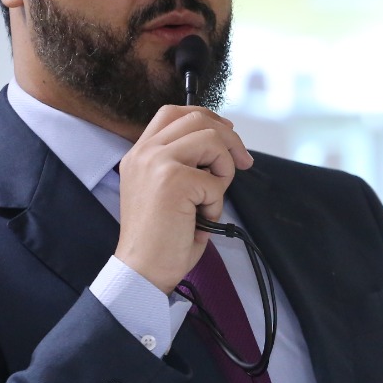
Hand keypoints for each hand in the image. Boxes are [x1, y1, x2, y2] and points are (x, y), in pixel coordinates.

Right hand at [115, 104, 252, 291]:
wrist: (143, 270)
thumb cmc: (160, 239)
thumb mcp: (165, 189)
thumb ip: (183, 163)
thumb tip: (222, 146)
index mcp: (139, 153)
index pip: (174, 112)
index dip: (207, 118)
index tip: (227, 135)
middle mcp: (144, 152)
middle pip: (197, 118)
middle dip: (229, 139)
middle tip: (243, 162)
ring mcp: (156, 163)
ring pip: (211, 139)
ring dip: (224, 168)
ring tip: (212, 198)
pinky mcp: (173, 180)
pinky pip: (215, 180)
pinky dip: (217, 202)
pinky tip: (201, 219)